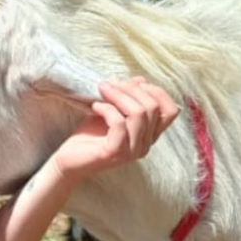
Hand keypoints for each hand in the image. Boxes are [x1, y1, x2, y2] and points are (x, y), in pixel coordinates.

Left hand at [50, 77, 179, 183]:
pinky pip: (119, 123)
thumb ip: (128, 97)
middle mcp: (145, 144)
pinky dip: (107, 109)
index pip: (170, 111)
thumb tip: (140, 80)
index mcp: (149, 134)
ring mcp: (132, 151)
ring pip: (139, 113)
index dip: (156, 92)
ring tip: (102, 90)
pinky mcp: (116, 153)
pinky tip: (95, 106)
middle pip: (153, 107)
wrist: (70, 160)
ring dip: (119, 95)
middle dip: (131, 89)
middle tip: (111, 83)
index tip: (134, 83)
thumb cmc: (90, 136)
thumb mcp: (112, 110)